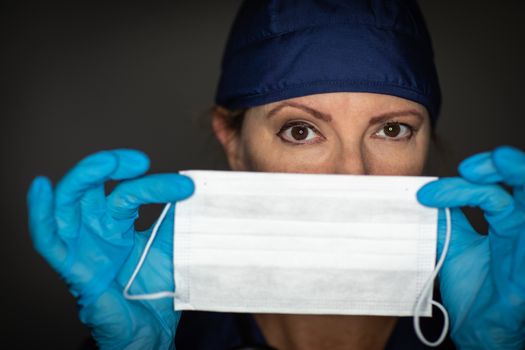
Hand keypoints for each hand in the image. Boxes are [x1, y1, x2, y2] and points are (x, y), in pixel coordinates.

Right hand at [27, 149, 193, 348]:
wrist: (149, 332)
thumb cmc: (154, 292)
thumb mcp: (169, 248)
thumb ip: (175, 220)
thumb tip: (192, 190)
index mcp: (117, 226)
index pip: (126, 192)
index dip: (153, 184)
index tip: (186, 187)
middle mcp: (95, 230)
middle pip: (91, 187)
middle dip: (111, 167)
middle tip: (140, 160)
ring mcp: (81, 246)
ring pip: (68, 203)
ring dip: (84, 179)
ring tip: (108, 163)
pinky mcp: (71, 268)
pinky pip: (47, 239)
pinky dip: (40, 214)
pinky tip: (41, 187)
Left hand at [417, 146, 524, 348]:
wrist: (479, 324)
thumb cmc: (474, 286)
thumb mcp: (453, 243)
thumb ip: (446, 217)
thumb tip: (424, 193)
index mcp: (504, 219)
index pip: (491, 187)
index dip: (463, 183)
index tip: (426, 194)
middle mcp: (520, 225)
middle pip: (524, 182)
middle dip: (501, 165)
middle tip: (469, 167)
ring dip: (515, 175)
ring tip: (488, 165)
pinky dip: (516, 216)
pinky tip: (498, 204)